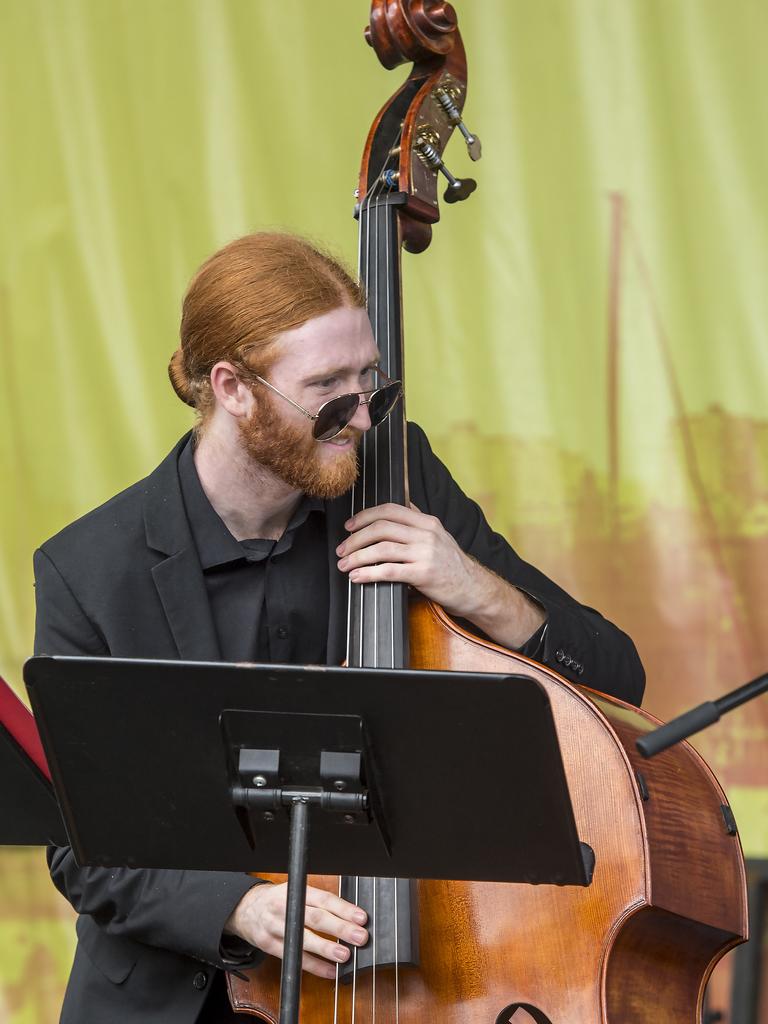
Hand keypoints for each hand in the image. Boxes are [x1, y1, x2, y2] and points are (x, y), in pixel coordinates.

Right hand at [224, 883, 367, 978]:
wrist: (245, 908)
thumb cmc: (278, 900)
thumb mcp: (296, 891)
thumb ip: (318, 902)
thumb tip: (349, 916)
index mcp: (295, 891)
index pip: (323, 899)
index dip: (343, 908)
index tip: (361, 918)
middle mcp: (285, 908)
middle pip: (315, 919)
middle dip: (340, 928)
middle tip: (360, 937)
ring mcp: (276, 928)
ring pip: (303, 940)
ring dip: (326, 949)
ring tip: (345, 955)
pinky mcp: (270, 946)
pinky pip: (294, 958)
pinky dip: (314, 967)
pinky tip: (330, 971)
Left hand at [337, 502, 545, 648]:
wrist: (473, 589)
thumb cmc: (451, 565)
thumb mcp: (438, 536)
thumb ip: (417, 522)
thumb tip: (398, 507)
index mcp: (427, 522)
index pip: (390, 509)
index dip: (365, 516)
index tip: (349, 526)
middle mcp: (426, 534)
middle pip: (381, 527)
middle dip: (356, 538)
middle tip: (342, 550)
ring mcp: (426, 553)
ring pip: (382, 548)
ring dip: (357, 556)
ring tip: (345, 565)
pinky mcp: (424, 573)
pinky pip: (390, 570)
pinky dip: (369, 572)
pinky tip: (358, 576)